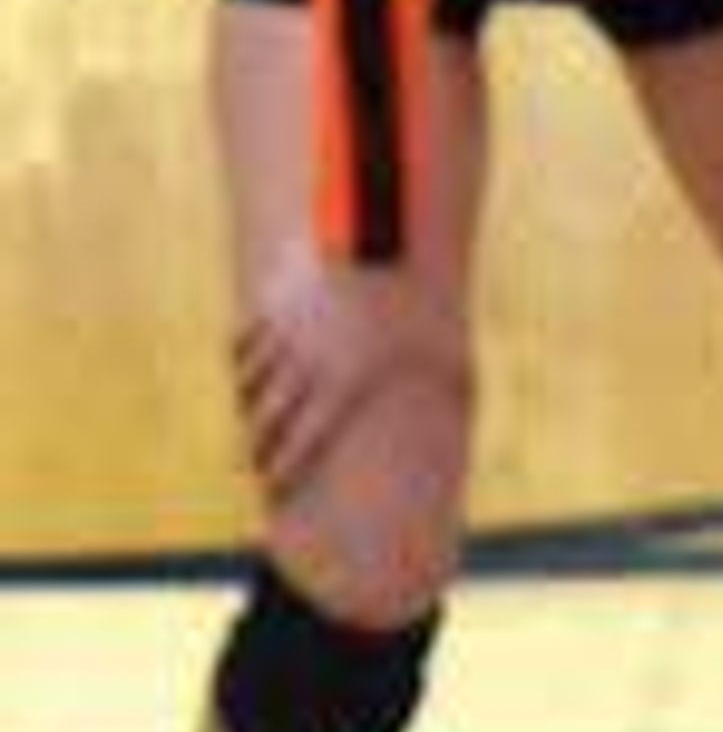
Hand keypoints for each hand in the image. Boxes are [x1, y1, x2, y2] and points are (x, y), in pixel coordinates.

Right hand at [231, 240, 460, 507]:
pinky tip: (242, 378)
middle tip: (252, 467)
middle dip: (257, 447)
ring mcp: (285, 331)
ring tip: (250, 426)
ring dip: (247, 406)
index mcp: (344, 384)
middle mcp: (306, 363)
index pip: (303, 440)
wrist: (378, 241)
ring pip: (251, 380)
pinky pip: (244, 341)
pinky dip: (240, 362)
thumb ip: (454, 400)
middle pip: (268, 417)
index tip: (273, 489)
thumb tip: (472, 440)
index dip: (284, 468)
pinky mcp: (273, 302)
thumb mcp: (448, 357)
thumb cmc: (423, 305)